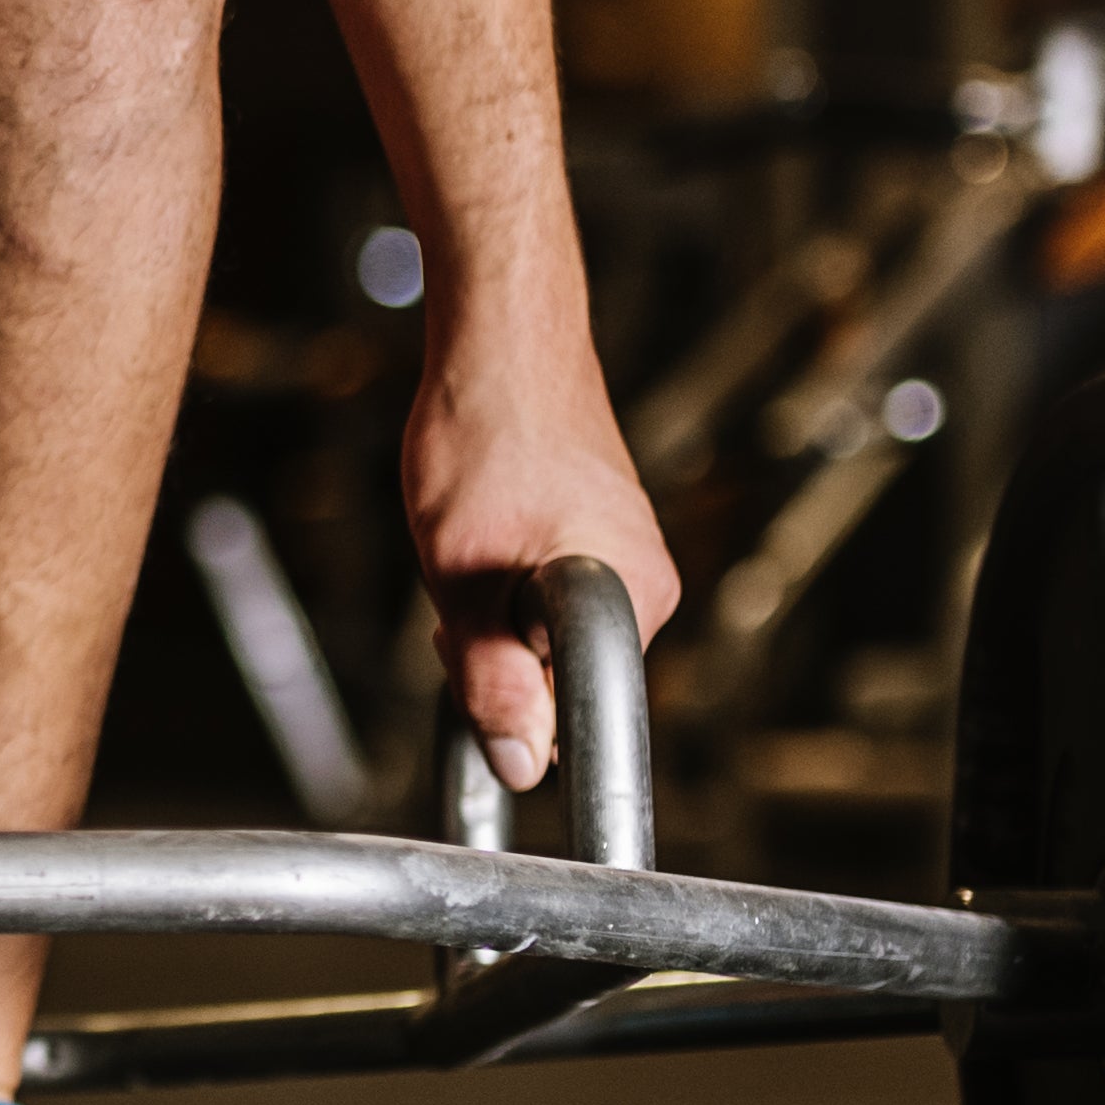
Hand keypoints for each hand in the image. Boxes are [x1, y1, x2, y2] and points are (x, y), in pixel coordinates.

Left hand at [403, 354, 677, 792]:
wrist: (498, 338)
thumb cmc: (485, 434)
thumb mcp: (466, 574)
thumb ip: (493, 678)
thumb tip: (522, 766)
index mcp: (634, 598)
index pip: (578, 712)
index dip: (510, 707)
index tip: (468, 668)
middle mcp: (647, 584)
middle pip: (558, 676)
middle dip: (493, 655)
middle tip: (457, 590)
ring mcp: (626, 558)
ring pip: (542, 635)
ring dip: (490, 615)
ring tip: (468, 542)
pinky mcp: (600, 538)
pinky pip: (545, 597)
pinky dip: (500, 581)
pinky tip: (480, 531)